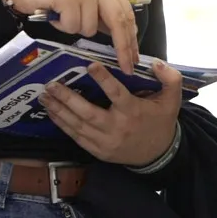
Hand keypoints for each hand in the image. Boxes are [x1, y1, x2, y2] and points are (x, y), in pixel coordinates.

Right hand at [0, 0, 139, 72]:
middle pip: (118, 21)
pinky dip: (62, 26)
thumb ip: (101, 13)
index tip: (134, 57)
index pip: (126, 13)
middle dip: (123, 48)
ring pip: (90, 28)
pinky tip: (54, 14)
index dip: (131, 37)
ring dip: (75, 29)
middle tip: (126, 67)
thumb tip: (123, 37)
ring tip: (62, 15)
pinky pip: (72, 27)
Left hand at [41, 61, 182, 166]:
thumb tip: (155, 63)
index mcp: (133, 111)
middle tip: (51, 85)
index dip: (103, 79)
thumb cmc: (161, 122)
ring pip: (78, 126)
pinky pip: (76, 137)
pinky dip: (62, 125)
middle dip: (67, 99)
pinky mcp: (98, 151)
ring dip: (59, 111)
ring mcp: (105, 141)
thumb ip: (170, 78)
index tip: (90, 65)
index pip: (116, 94)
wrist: (158, 155)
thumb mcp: (172, 99)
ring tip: (44, 97)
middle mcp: (117, 127)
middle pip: (88, 113)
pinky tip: (52, 113)